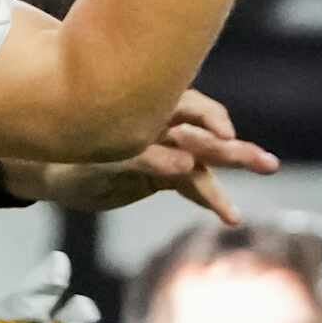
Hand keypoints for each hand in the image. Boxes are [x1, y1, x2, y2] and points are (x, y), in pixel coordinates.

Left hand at [18, 90, 278, 225]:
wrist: (54, 175)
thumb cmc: (71, 158)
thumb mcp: (103, 161)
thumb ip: (145, 160)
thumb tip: (188, 166)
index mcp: (148, 109)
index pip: (189, 107)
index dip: (208, 121)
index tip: (222, 137)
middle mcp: (164, 126)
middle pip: (206, 133)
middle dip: (235, 147)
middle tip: (265, 162)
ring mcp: (169, 151)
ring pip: (207, 159)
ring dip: (234, 166)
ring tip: (267, 169)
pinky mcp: (167, 175)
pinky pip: (195, 184)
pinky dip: (211, 197)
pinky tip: (231, 215)